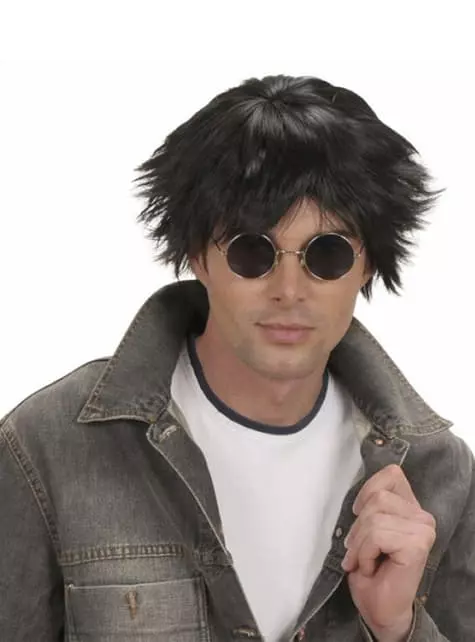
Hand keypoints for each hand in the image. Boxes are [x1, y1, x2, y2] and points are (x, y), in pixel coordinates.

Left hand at [341, 464, 435, 641]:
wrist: (380, 609)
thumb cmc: (372, 572)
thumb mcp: (365, 529)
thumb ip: (370, 507)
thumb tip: (358, 496)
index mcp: (411, 508)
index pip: (391, 474)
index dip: (367, 490)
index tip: (357, 513)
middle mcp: (422, 517)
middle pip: (377, 498)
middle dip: (357, 527)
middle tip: (357, 551)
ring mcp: (422, 530)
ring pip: (374, 517)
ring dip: (359, 544)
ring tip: (363, 561)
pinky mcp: (417, 545)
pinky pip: (376, 535)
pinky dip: (365, 553)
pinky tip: (371, 567)